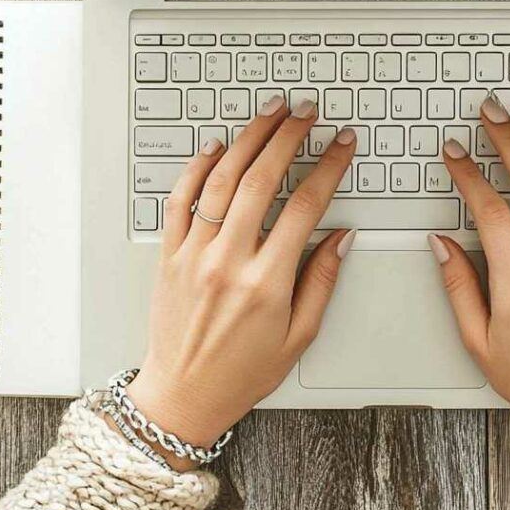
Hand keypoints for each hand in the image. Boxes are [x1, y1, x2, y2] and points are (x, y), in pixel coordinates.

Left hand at [123, 96, 355, 470]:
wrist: (183, 396)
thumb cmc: (241, 372)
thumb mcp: (299, 336)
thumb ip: (321, 281)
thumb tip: (340, 236)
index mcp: (266, 283)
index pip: (305, 207)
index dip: (328, 168)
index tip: (341, 145)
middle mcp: (228, 262)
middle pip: (261, 180)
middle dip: (288, 137)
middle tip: (305, 113)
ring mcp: (194, 255)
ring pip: (220, 180)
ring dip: (248, 140)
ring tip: (269, 114)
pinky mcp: (168, 255)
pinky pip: (181, 200)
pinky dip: (197, 168)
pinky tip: (216, 147)